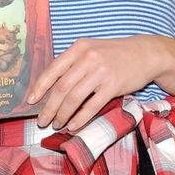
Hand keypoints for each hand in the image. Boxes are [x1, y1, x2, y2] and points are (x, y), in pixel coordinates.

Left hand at [27, 36, 162, 131]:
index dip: (40, 87)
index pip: (53, 69)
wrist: (144, 53)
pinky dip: (80, 118)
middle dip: (49, 107)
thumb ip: (73, 63)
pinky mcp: (113, 86)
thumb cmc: (114, 53)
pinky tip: (73, 126)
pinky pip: (92, 106)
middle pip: (62, 87)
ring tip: (57, 124)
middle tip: (42, 121)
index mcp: (79, 48)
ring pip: (74, 98)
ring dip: (63, 115)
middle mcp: (88, 58)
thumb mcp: (91, 49)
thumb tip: (51, 85)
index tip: (31, 101)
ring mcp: (101, 72)